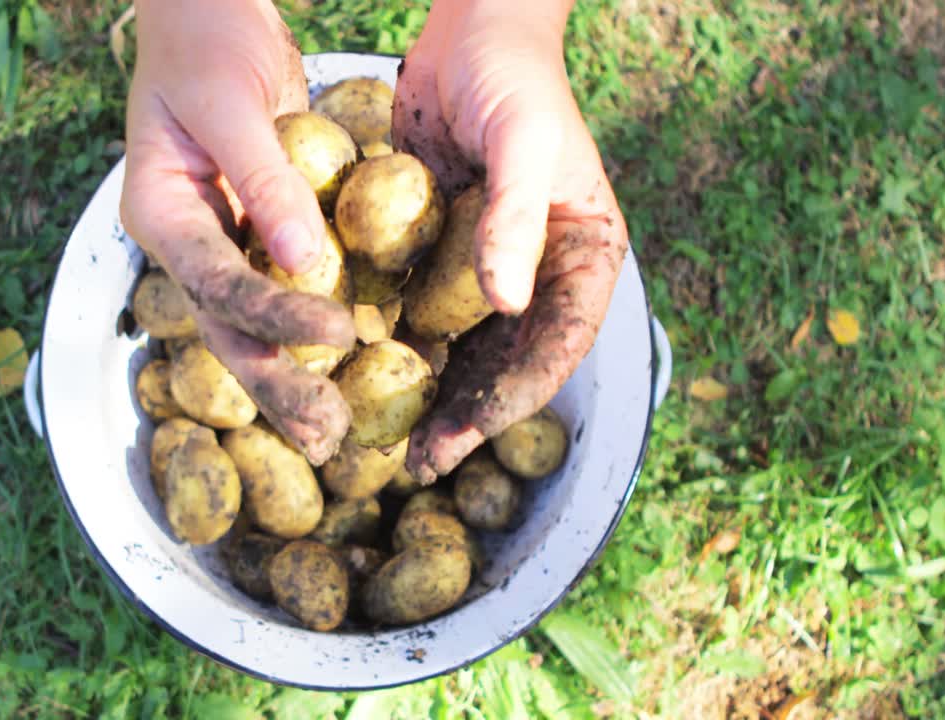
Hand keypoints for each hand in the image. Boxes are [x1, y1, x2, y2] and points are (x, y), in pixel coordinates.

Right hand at [120, 0, 353, 463]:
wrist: (206, 12)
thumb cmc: (207, 42)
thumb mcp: (232, 105)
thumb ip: (265, 184)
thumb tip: (306, 265)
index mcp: (161, 211)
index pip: (216, 282)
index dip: (274, 317)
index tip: (334, 340)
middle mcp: (186, 239)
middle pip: (228, 326)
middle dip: (276, 383)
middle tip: (325, 436)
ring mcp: (218, 240)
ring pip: (251, 322)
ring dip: (292, 375)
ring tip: (334, 432)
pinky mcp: (253, 231)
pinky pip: (281, 288)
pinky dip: (308, 327)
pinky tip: (347, 366)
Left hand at [394, 0, 629, 481]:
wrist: (470, 26)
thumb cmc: (512, 75)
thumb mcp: (523, 142)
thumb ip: (517, 219)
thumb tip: (507, 305)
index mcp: (583, 254)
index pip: (557, 344)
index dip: (515, 396)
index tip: (468, 434)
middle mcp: (538, 272)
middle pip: (507, 362)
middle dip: (466, 414)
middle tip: (420, 463)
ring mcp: (487, 264)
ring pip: (462, 347)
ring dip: (429, 394)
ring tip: (389, 443)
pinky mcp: (441, 250)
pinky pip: (421, 309)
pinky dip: (397, 344)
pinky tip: (360, 376)